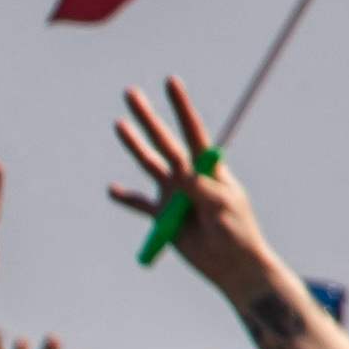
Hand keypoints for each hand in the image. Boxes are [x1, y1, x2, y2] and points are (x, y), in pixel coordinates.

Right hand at [110, 77, 283, 293]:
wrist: (233, 266)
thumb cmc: (237, 234)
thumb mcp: (222, 208)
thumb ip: (201, 188)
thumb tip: (181, 168)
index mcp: (209, 170)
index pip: (193, 132)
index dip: (182, 107)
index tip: (171, 81)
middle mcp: (189, 177)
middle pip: (165, 142)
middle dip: (149, 117)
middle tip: (131, 93)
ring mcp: (174, 196)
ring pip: (149, 165)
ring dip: (134, 145)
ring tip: (119, 124)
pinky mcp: (162, 218)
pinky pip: (139, 204)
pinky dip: (125, 198)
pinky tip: (112, 190)